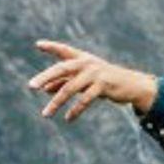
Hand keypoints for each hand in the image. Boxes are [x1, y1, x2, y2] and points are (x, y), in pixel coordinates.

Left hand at [26, 40, 157, 121]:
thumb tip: (45, 89)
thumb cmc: (105, 81)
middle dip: (45, 77)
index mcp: (82, 58)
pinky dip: (75, 110)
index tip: (38, 45)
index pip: (64, 50)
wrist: (132, 85)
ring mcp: (95, 74)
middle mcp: (87, 63)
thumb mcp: (85, 80)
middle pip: (62, 69)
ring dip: (56, 102)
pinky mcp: (103, 85)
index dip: (52, 47)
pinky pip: (85, 99)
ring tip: (45, 114)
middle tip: (31, 86)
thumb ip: (65, 81)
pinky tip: (68, 118)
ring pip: (70, 88)